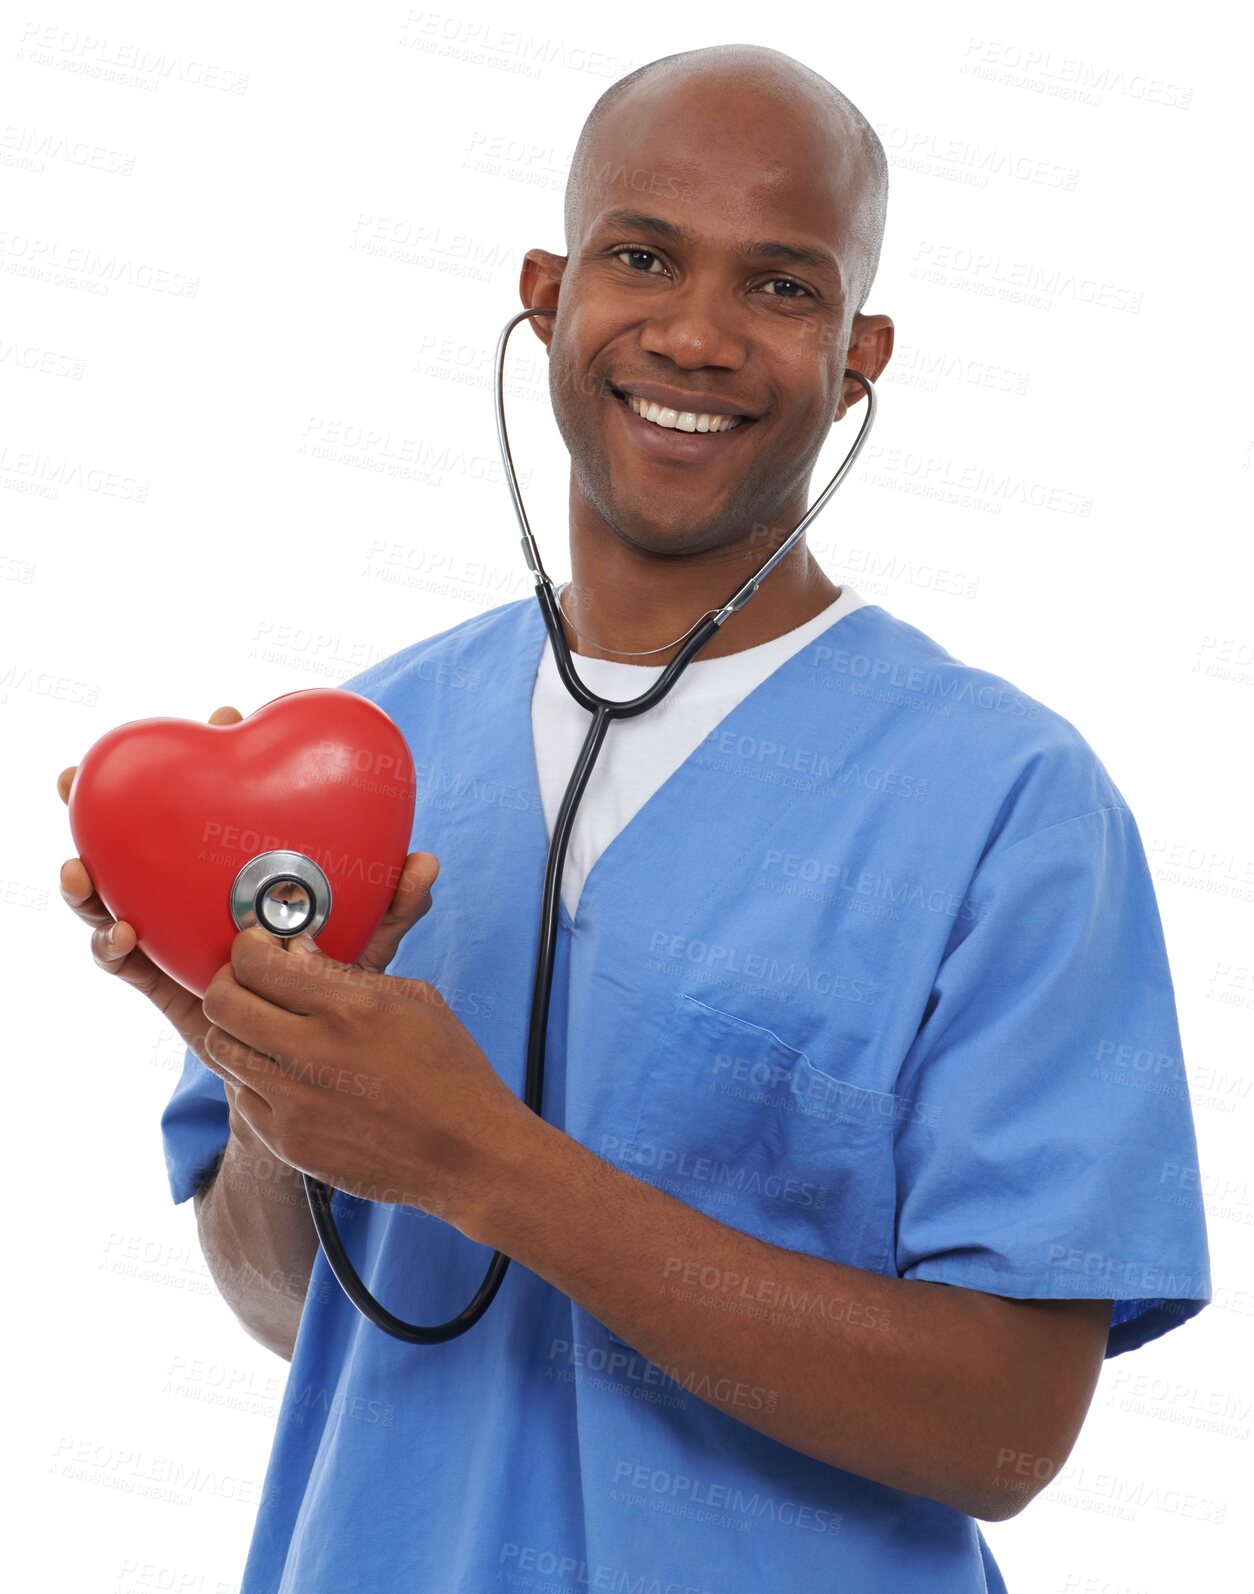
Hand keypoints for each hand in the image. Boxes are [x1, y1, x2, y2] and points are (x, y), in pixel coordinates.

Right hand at [59, 705, 441, 1141]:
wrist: (312, 1056)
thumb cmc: (337, 980)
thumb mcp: (371, 941)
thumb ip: (395, 906)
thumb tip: (423, 865)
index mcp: (244, 862)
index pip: (226, 794)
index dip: (220, 751)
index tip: (224, 715)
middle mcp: (199, 886)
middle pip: (145, 833)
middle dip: (108, 801)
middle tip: (72, 777)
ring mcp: (173, 927)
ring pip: (114, 891)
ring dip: (88, 877)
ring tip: (78, 871)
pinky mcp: (160, 975)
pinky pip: (121, 958)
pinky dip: (110, 943)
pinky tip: (121, 933)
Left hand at [196, 927, 521, 1228]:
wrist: (468, 1155)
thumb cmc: (449, 1069)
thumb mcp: (414, 1000)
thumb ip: (345, 973)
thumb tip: (294, 951)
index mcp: (349, 1009)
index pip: (256, 963)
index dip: (248, 947)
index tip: (259, 947)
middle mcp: (314, 1054)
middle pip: (222, 1002)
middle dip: (227, 980)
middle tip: (248, 981)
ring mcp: (296, 1104)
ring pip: (221, 1048)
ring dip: (235, 1028)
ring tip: (263, 1026)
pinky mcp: (289, 1143)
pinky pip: (241, 1096)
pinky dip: (253, 1075)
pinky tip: (285, 1070)